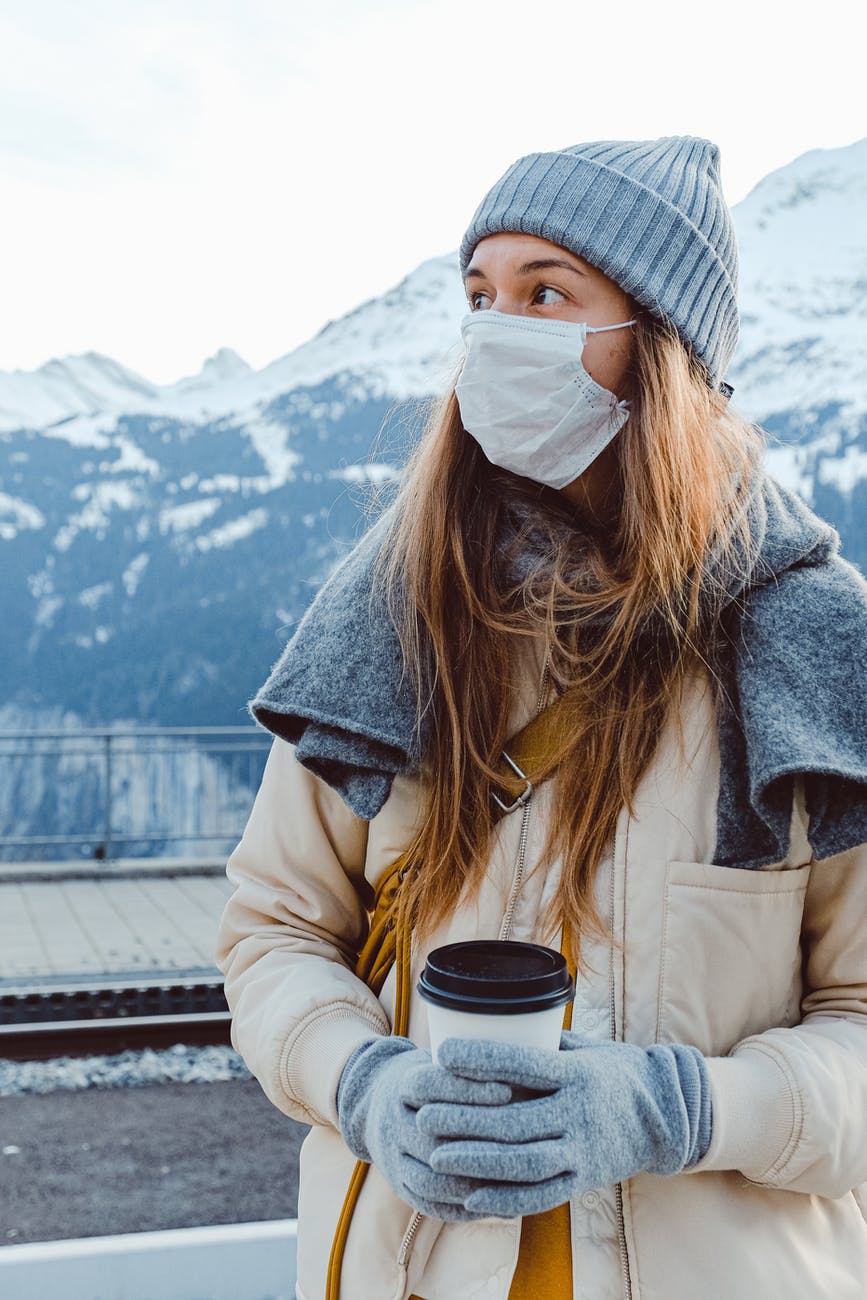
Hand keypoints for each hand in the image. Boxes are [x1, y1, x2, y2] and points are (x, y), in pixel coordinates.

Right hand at [336, 1036, 515, 1220]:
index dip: (469, 1088)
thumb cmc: (429, 1076)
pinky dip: (465, 1208)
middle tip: (523, 1141)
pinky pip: (431, 1204)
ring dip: (474, 1182)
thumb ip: (474, 1060)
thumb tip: (531, 1047)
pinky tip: (498, 1202)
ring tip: (515, 1178)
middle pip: (432, 1137)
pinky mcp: (399, 1186)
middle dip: (478, 1141)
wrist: (376, 1105)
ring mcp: (393, 1158)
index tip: (508, 1088)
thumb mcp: (440, 1058)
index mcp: (402, 1083)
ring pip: (432, 1178)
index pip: (431, 1085)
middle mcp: (392, 1122)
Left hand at [415, 1032, 711, 1217]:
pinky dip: (506, 1199)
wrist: (666, 1113)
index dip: (481, 1060)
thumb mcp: (584, 1047)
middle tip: (423, 1115)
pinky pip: (542, 1194)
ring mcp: (583, 1149)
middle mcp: (579, 1112)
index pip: (523, 1065)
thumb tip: (491, 1024)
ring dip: (477, 1162)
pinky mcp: (584, 1178)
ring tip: (437, 1157)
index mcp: (576, 1072)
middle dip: (465, 1119)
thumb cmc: (613, 1071)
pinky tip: (472, 1198)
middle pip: (515, 1119)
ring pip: (524, 1162)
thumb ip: (543, 1044)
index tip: (441, 1054)